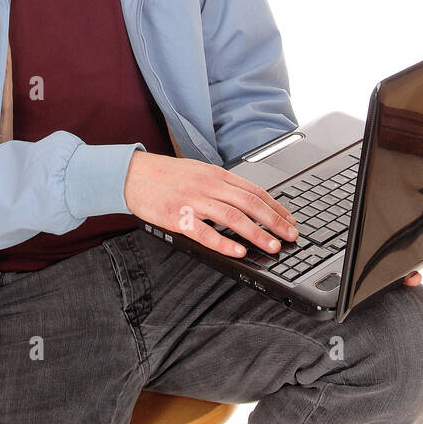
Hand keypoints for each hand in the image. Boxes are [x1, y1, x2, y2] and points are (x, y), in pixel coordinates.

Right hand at [124, 151, 297, 257]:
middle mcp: (208, 185)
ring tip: (272, 246)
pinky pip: (205, 232)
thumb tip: (246, 201)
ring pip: (233, 217)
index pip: (254, 190)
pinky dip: (224, 243)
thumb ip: (220, 185)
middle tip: (290, 236)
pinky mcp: (178, 216)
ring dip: (256, 233)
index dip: (276, 207)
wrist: (132, 174)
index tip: (290, 220)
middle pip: (250, 203)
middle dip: (275, 221)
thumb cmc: (164, 175)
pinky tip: (238, 251)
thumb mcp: (198, 172)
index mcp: (216, 174)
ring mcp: (194, 201)